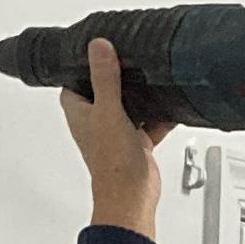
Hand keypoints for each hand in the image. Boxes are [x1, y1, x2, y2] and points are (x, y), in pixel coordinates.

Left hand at [61, 34, 170, 236]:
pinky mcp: (136, 142)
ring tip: (152, 75)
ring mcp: (117, 131)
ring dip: (140, 94)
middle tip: (130, 56)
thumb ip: (104, 78)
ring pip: (128, 104)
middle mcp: (96, 121)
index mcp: (80, 112)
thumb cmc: (111, 164)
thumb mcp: (108, 111)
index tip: (98, 47)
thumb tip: (98, 47)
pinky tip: (170, 104)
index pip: (74, 80)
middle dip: (118, 75)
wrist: (132, 196)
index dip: (84, 64)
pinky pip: (149, 121)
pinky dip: (159, 115)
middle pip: (105, 89)